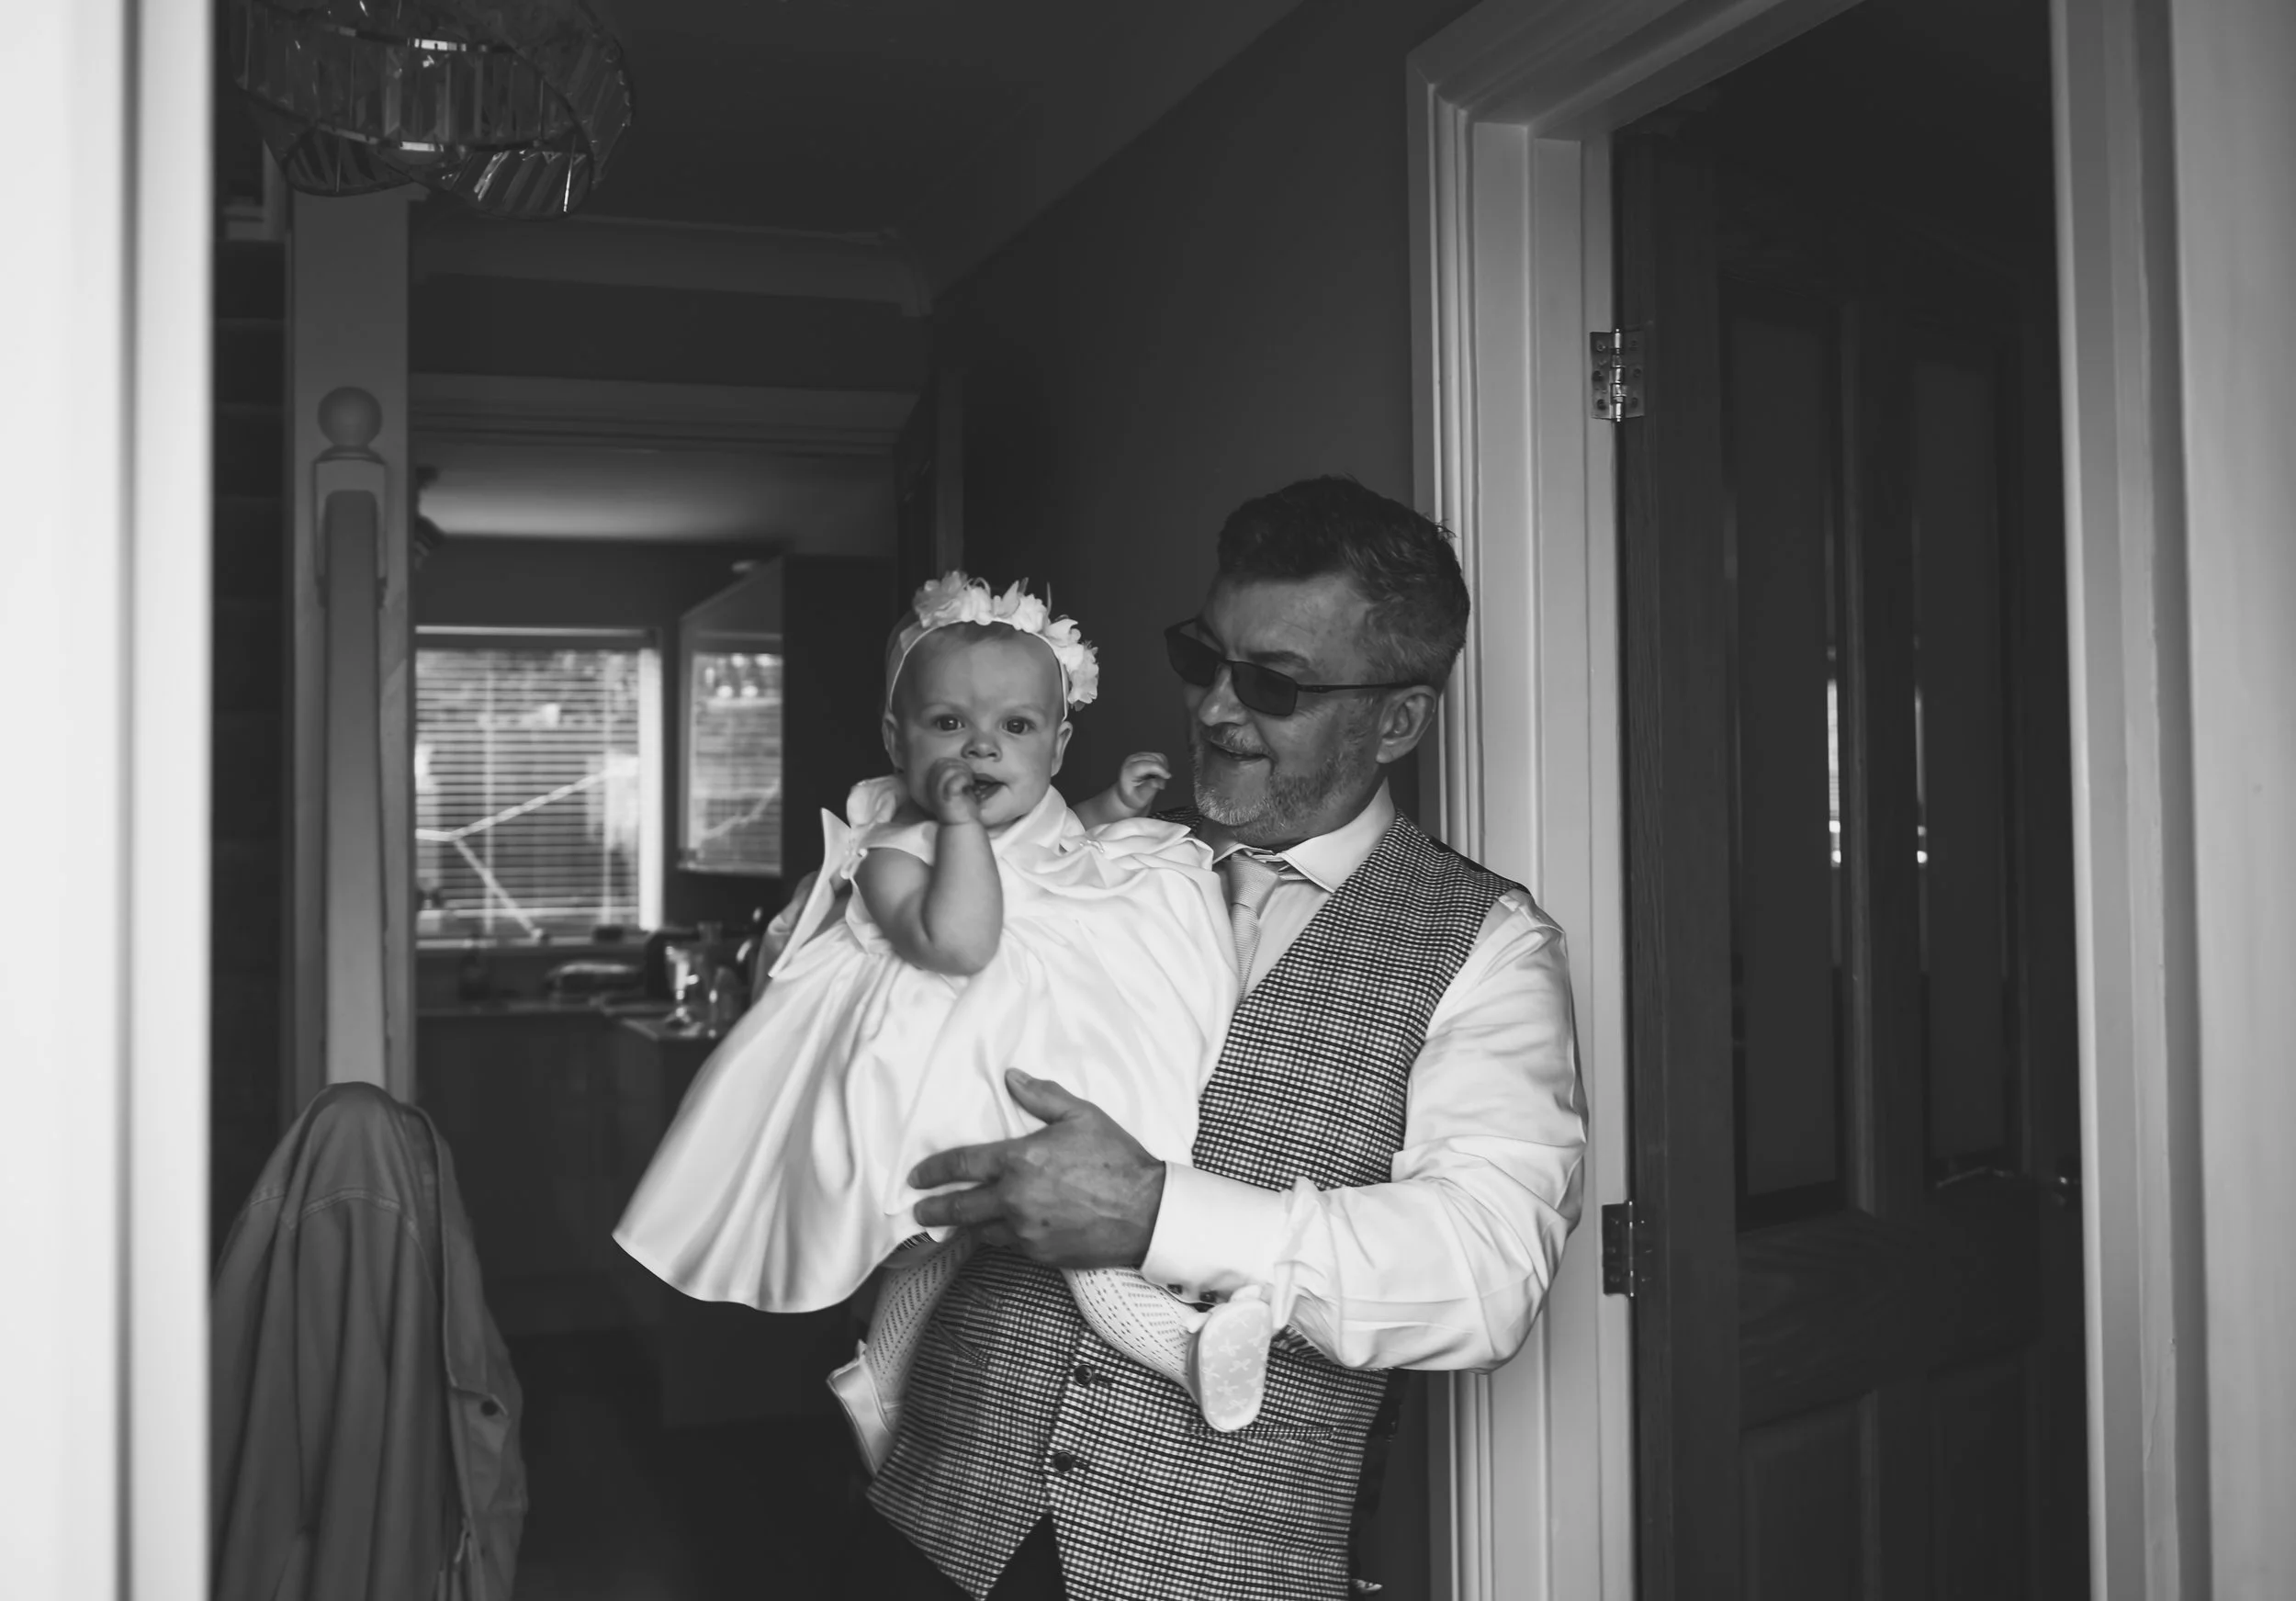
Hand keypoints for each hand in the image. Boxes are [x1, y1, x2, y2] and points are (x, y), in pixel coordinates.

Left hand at [909, 1070, 1166, 1268]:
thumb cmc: (1117, 1160)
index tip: (917, 1176)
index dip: (934, 1170)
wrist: (1146, 1212)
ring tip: (951, 1225)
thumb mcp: (1082, 1116)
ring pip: (980, 1231)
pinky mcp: (1039, 1253)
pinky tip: (995, 1232)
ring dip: (963, 1227)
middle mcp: (1015, 1198)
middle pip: (959, 1206)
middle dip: (933, 1209)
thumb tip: (1012, 1077)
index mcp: (1020, 1160)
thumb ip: (1042, 1096)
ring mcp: (1026, 1230)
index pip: (962, 1164)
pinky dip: (998, 1237)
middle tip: (918, 1211)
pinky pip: (1008, 1245)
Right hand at [925, 757, 983, 825]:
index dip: (953, 762)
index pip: (939, 763)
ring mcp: (939, 793)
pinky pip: (955, 780)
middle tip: (969, 775)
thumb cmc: (961, 807)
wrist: (962, 826)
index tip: (964, 770)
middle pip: (943, 764)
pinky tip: (971, 784)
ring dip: (963, 771)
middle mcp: (933, 788)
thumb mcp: (955, 789)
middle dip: (959, 765)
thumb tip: (962, 763)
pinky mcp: (948, 798)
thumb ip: (955, 775)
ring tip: (970, 780)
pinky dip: (965, 778)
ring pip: (948, 770)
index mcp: (933, 784)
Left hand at [1110, 751, 1171, 818]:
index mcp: (1129, 771)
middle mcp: (1132, 761)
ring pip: (1159, 757)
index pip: (1146, 765)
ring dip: (1163, 769)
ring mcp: (1138, 756)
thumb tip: (1156, 782)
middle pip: (1154, 760)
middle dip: (1162, 772)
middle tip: (1161, 786)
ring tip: (1159, 781)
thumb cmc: (1134, 797)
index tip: (1168, 777)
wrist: (1129, 793)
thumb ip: (1147, 790)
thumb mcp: (1140, 799)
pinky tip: (1159, 775)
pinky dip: (1163, 765)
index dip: (1159, 769)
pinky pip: (1160, 757)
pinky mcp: (1144, 755)